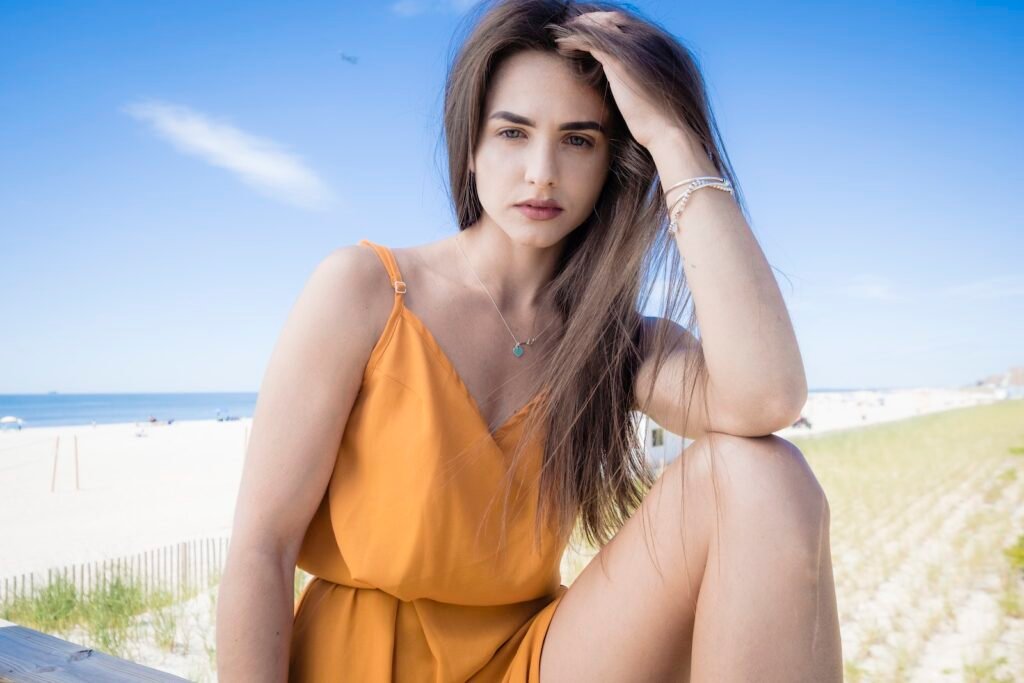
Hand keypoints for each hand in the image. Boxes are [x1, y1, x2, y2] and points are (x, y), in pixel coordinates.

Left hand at [554, 11, 680, 150]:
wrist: (663, 128)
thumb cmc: (655, 117)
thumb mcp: (644, 90)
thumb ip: (634, 78)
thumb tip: (623, 83)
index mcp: (652, 46)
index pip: (623, 24)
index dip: (603, 24)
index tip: (587, 30)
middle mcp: (644, 41)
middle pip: (611, 19)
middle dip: (590, 21)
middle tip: (571, 27)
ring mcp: (632, 49)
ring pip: (599, 27)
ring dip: (579, 28)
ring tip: (563, 34)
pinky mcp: (618, 61)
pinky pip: (590, 41)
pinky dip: (574, 40)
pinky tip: (562, 45)